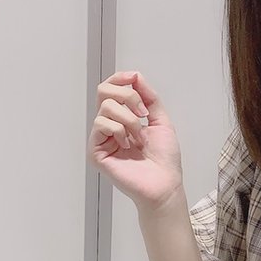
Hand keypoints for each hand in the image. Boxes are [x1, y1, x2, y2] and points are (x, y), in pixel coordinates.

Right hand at [87, 70, 184, 209]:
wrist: (165, 183)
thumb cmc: (164, 159)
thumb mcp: (160, 120)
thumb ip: (149, 97)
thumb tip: (136, 77)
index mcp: (122, 118)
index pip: (111, 89)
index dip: (120, 78)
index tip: (134, 78)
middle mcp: (110, 127)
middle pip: (103, 91)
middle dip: (127, 96)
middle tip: (142, 112)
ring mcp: (101, 139)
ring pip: (105, 108)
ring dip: (129, 119)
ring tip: (139, 136)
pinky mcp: (96, 151)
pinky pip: (101, 124)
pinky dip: (120, 130)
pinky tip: (128, 144)